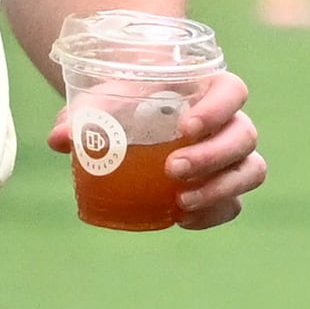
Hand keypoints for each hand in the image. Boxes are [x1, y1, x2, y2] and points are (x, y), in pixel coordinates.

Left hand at [37, 70, 266, 228]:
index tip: (186, 126)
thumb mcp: (104, 101)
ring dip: (221, 188)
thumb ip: (82, 115)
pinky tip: (182, 219)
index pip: (232, 91)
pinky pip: (234, 204)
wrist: (135, 118)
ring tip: (181, 201)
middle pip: (244, 135)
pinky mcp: (225, 187)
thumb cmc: (126, 102)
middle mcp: (230, 121)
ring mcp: (232, 156)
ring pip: (251, 171)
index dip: (217, 108)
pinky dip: (213, 214)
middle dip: (212, 155)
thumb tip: (59, 139)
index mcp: (209, 89)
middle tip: (172, 168)